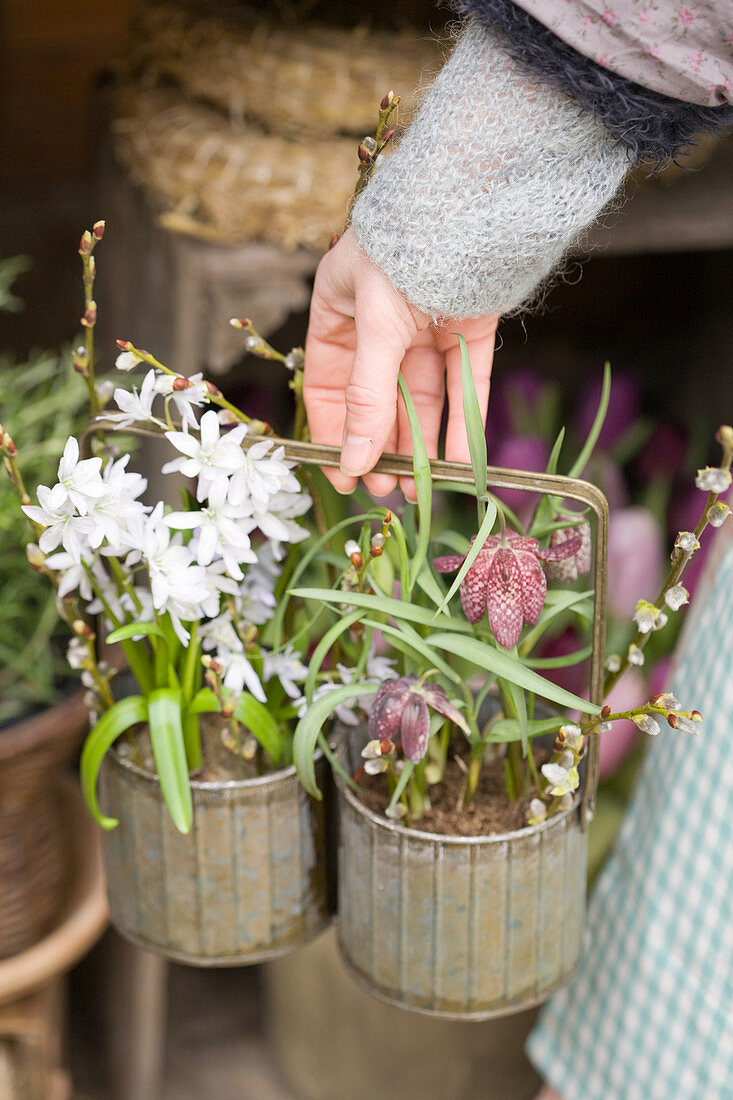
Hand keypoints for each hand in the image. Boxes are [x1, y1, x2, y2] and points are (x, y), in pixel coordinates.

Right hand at [304, 229, 498, 498]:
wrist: (476, 195)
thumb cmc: (406, 245)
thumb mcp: (375, 325)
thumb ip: (367, 395)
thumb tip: (351, 462)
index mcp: (340, 312)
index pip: (331, 386)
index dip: (335, 434)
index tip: (343, 478)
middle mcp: (382, 324)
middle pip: (380, 399)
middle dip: (383, 447)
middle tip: (388, 491)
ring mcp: (427, 326)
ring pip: (424, 399)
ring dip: (422, 445)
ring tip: (422, 489)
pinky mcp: (471, 328)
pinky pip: (466, 386)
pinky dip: (464, 424)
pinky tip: (462, 464)